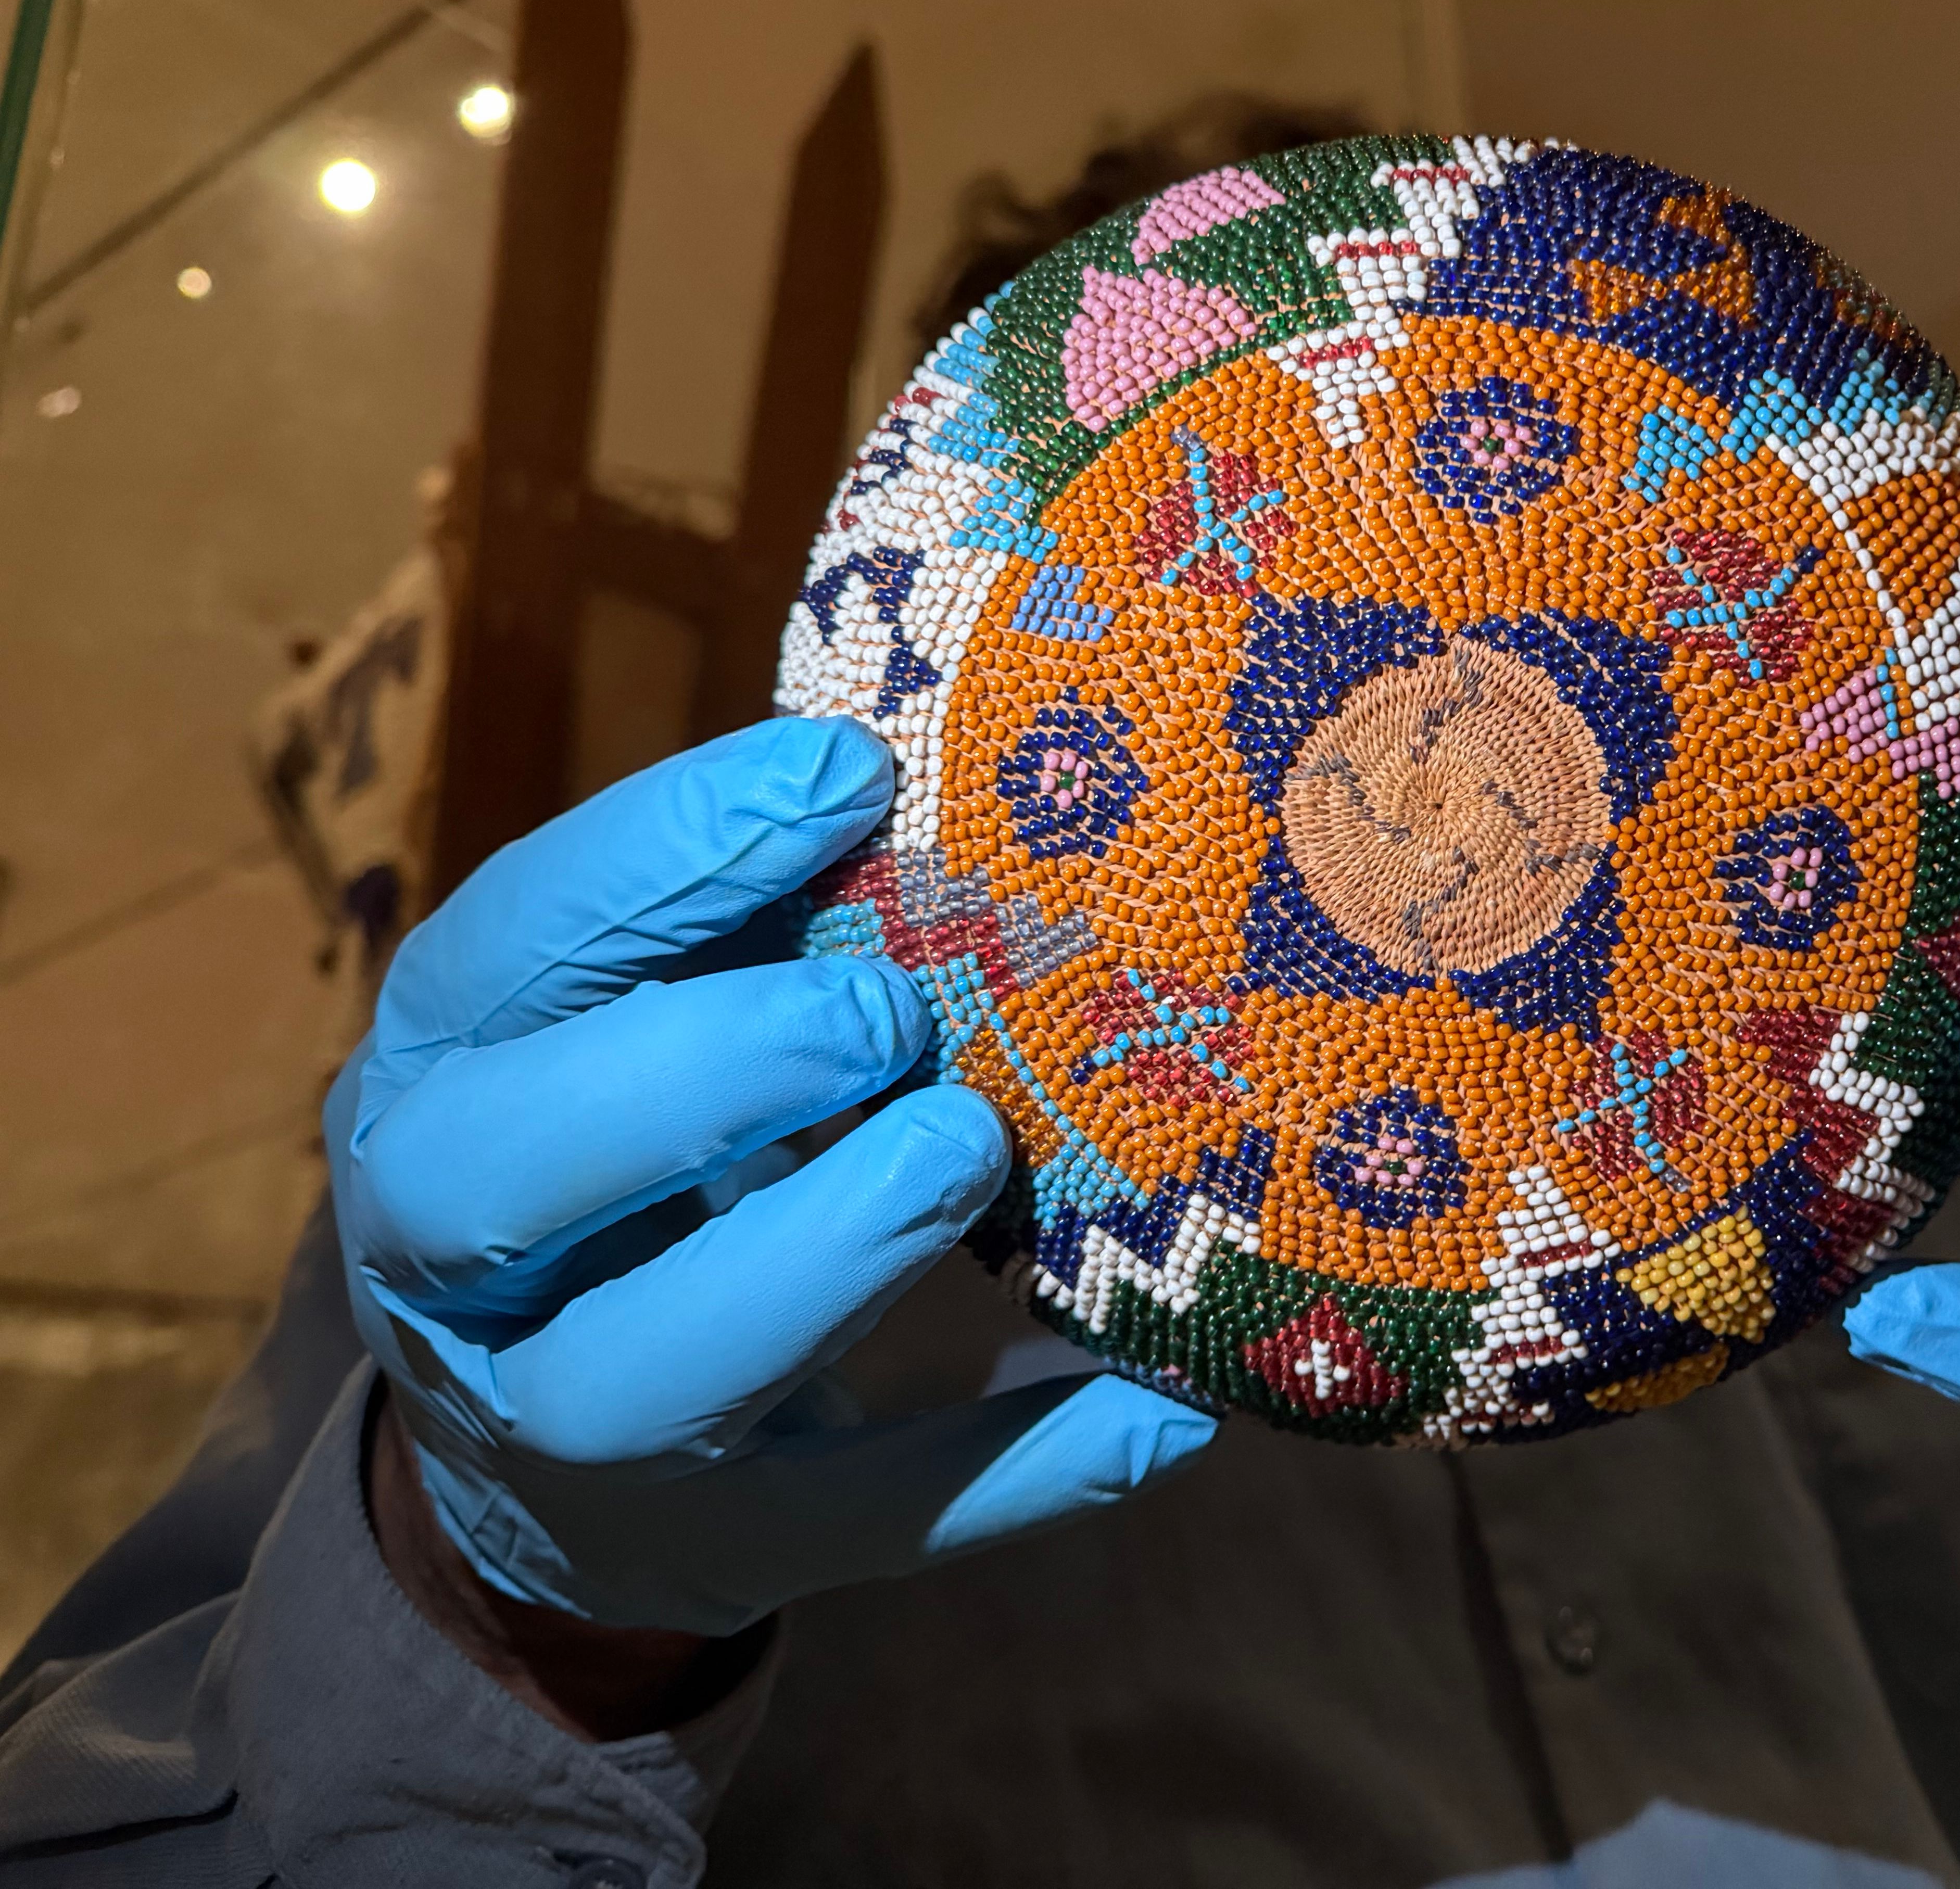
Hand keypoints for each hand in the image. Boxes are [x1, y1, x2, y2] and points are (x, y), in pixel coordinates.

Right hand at [328, 718, 1211, 1638]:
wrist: (547, 1445)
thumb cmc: (629, 1154)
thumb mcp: (628, 1022)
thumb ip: (729, 927)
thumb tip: (920, 782)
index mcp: (435, 1083)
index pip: (500, 952)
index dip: (664, 855)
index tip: (849, 771)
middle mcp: (449, 1269)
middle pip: (492, 1182)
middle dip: (698, 1074)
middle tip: (888, 1007)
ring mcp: (564, 1435)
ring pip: (639, 1381)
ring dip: (817, 1258)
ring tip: (974, 1149)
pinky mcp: (713, 1549)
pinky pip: (860, 1525)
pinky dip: (1015, 1472)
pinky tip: (1163, 1403)